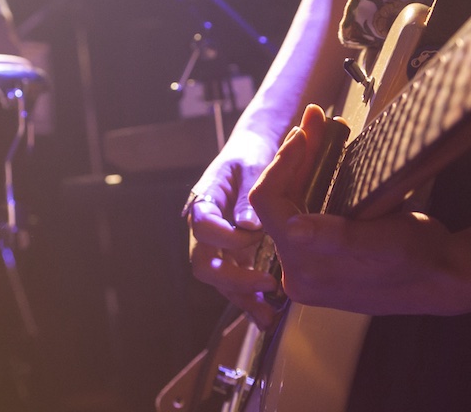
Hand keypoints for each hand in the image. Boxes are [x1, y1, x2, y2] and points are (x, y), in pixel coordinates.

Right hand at [186, 127, 283, 326]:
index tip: (257, 233)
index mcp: (203, 201)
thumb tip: (248, 226)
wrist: (252, 155)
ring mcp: (216, 245)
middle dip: (233, 278)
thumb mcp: (253, 167)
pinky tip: (267, 314)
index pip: (202, 226)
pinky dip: (249, 298)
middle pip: (203, 263)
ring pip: (218, 279)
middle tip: (267, 282)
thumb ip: (249, 196)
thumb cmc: (252, 156)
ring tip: (267, 316)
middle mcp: (204, 227)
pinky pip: (234, 282)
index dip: (227, 236)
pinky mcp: (232, 255)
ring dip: (241, 298)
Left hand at [249, 104, 470, 316]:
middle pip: (278, 199)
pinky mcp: (319, 256)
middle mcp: (298, 271)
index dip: (282, 162)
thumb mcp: (387, 242)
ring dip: (303, 163)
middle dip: (295, 155)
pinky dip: (312, 179)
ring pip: (290, 201)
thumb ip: (339, 237)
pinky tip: (325, 154)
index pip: (268, 204)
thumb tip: (294, 230)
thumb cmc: (422, 258)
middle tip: (315, 118)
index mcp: (307, 269)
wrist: (447, 277)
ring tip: (319, 128)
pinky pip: (304, 210)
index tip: (304, 132)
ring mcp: (307, 264)